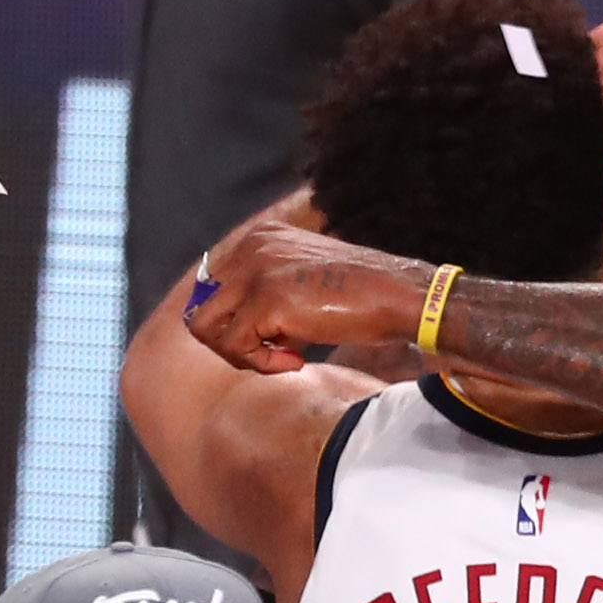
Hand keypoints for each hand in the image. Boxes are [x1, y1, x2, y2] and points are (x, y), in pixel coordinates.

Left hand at [187, 221, 428, 375]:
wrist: (401, 297)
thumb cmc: (365, 297)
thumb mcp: (307, 281)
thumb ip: (270, 291)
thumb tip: (237, 329)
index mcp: (261, 237)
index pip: (212, 285)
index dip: (235, 321)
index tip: (275, 336)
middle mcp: (252, 247)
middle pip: (201, 306)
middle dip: (231, 340)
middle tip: (275, 352)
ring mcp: (256, 271)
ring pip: (205, 327)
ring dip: (240, 354)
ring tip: (283, 358)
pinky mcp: (266, 301)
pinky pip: (235, 347)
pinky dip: (263, 366)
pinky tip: (298, 362)